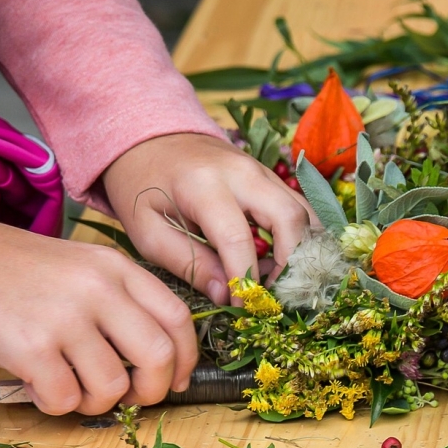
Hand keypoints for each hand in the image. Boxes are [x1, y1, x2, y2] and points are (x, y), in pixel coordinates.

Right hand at [0, 202, 198, 414]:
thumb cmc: (7, 267)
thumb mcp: (77, 265)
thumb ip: (117, 300)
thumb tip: (153, 360)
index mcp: (115, 267)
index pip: (178, 318)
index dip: (187, 359)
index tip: (179, 380)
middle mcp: (99, 289)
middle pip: (159, 357)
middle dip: (153, 391)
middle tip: (130, 399)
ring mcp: (66, 318)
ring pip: (113, 387)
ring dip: (96, 402)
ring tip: (69, 387)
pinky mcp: (30, 348)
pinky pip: (64, 400)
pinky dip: (55, 405)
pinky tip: (38, 386)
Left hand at [101, 133, 314, 301]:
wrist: (150, 139)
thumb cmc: (142, 187)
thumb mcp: (148, 232)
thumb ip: (188, 263)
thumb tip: (224, 294)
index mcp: (203, 185)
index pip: (237, 238)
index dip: (244, 279)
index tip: (242, 307)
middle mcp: (242, 173)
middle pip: (290, 218)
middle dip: (290, 264)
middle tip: (273, 294)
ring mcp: (262, 171)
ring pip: (305, 212)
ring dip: (301, 251)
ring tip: (278, 280)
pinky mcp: (270, 176)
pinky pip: (300, 207)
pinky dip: (300, 237)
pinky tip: (281, 261)